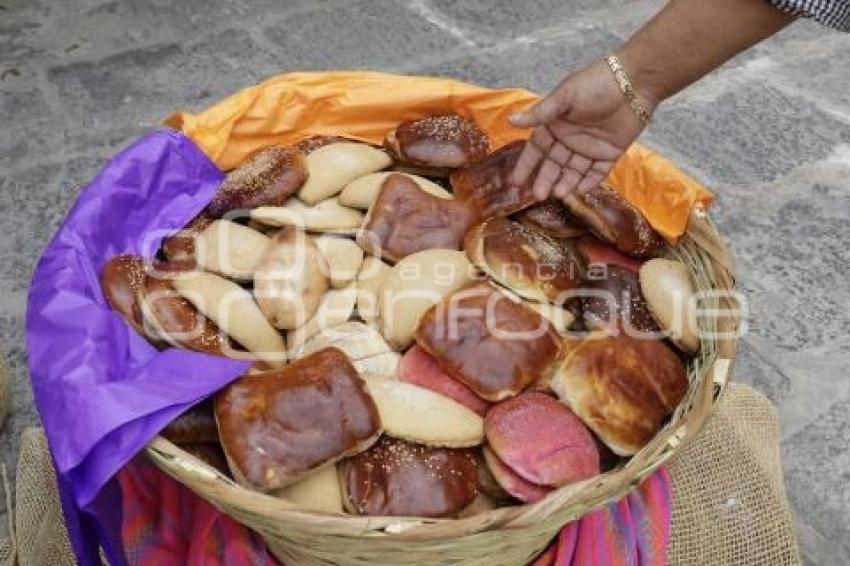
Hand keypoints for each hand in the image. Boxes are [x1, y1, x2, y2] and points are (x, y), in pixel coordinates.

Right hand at [509, 60, 655, 200]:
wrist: (634, 82)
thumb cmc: (596, 83)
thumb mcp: (565, 96)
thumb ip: (540, 113)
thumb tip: (510, 120)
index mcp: (556, 124)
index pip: (537, 148)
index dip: (527, 165)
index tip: (516, 182)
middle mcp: (570, 138)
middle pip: (554, 164)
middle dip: (546, 179)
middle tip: (538, 196)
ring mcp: (590, 147)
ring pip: (574, 171)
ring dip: (566, 182)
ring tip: (559, 194)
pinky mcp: (610, 153)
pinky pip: (598, 172)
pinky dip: (590, 182)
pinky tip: (581, 190)